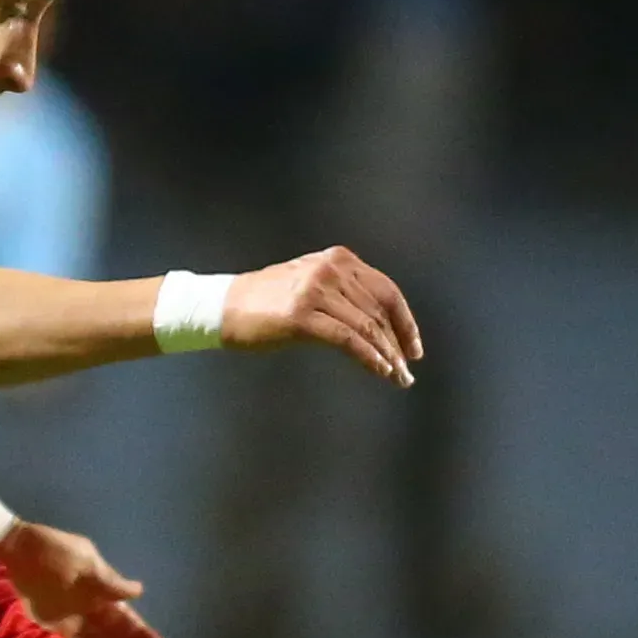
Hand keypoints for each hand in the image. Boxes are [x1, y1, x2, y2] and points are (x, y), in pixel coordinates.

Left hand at [0, 521, 168, 637]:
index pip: (128, 619)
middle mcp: (92, 611)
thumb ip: (108, 581)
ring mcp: (74, 623)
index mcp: (103, 593)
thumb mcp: (83, 561)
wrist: (17, 551)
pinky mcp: (54, 630)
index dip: (143, 635)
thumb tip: (138, 592)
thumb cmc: (52, 551)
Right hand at [220, 246, 423, 387]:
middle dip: (397, 345)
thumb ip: (344, 290)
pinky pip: (347, 339)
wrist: (224, 306)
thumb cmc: (266, 301)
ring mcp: (316, 290)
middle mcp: (331, 269)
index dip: (405, 322)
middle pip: (380, 311)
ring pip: (367, 326)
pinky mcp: (302, 315)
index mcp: (338, 258)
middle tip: (406, 372)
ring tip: (396, 378)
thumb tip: (379, 323)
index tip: (413, 348)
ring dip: (387, 356)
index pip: (386, 291)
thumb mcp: (311, 282)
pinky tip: (379, 372)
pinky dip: (368, 358)